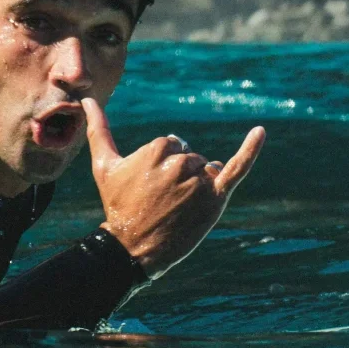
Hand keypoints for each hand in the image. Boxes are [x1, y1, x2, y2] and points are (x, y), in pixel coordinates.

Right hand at [83, 98, 265, 278]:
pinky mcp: (216, 197)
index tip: (149, 187)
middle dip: (180, 176)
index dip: (162, 167)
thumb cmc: (118, 205)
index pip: (172, 146)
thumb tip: (88, 99)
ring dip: (198, 183)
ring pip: (207, 169)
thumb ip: (98, 129)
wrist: (133, 248)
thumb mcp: (104, 166)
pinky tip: (261, 132)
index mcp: (158, 148)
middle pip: (191, 157)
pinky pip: (237, 167)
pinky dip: (251, 149)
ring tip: (179, 207)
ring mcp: (200, 180)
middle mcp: (181, 161)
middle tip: (162, 201)